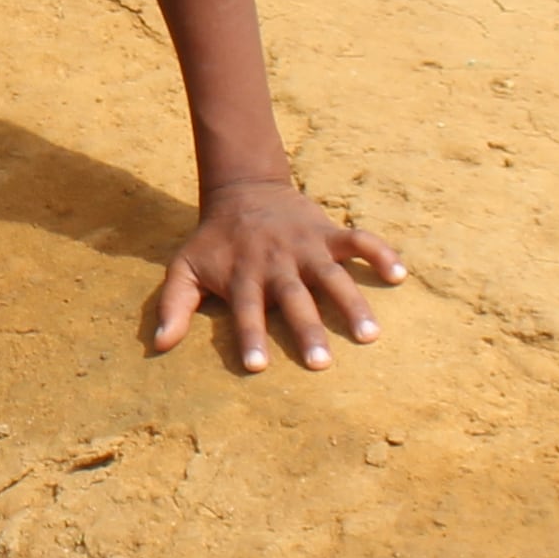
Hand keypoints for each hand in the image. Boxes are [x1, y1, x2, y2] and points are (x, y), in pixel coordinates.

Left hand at [147, 180, 403, 376]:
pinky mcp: (327, 231)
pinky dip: (379, 252)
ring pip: (332, 275)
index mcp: (243, 275)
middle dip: (306, 330)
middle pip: (293, 299)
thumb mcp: (184, 267)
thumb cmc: (214, 241)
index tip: (257, 367)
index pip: (245, 311)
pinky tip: (399, 274)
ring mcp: (305, 246)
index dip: (249, 338)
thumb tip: (159, 346)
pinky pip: (358, 239)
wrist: (242, 190)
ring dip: (351, 302)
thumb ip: (173, 305)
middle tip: (321, 364)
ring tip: (369, 335)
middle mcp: (276, 263)